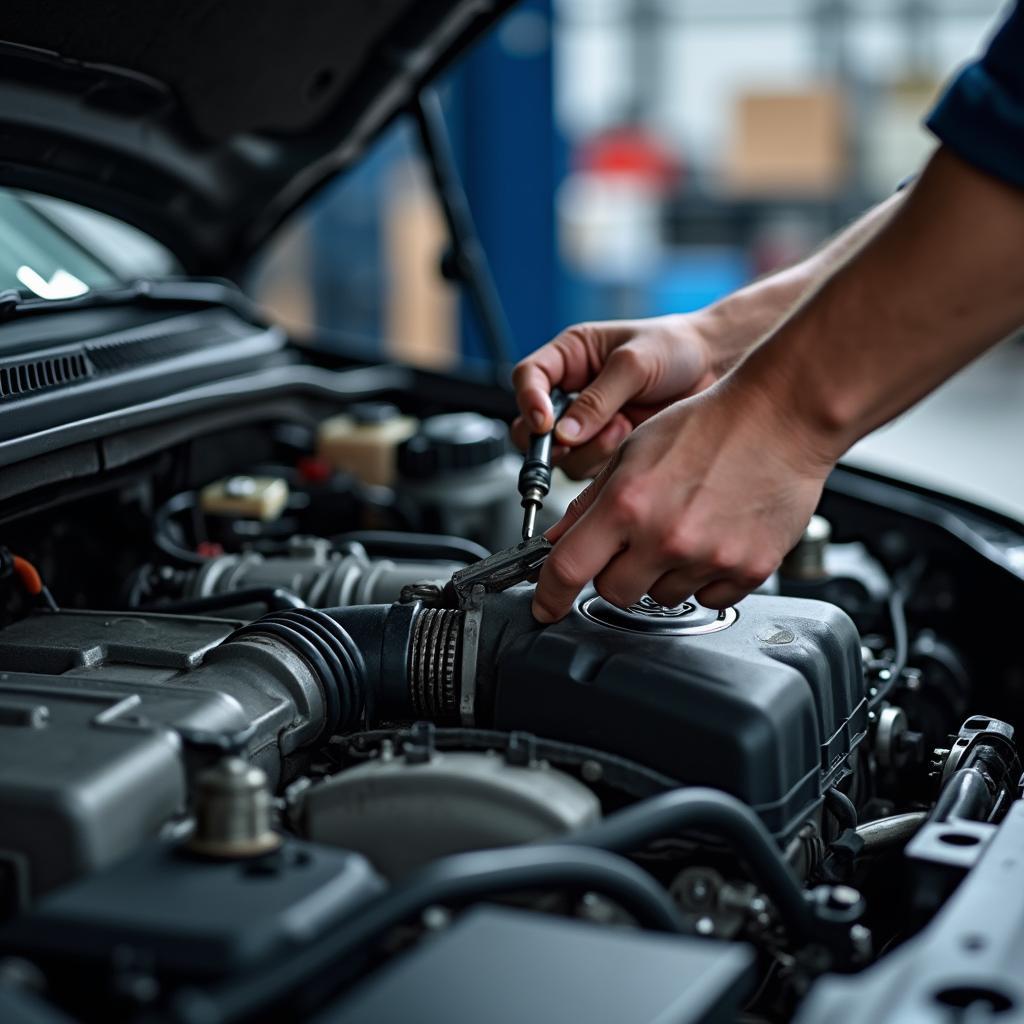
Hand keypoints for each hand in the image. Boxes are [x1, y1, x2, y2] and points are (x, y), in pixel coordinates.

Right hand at [511, 315, 718, 479]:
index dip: (529, 401)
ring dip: (590, 448)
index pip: (528, 378)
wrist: (715, 369)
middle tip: (574, 440)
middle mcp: (572, 393)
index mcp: (570, 358)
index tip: (546, 422)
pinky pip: (589, 470)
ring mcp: (587, 426)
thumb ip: (598, 399)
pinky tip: (632, 438)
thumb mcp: (634, 363)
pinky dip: (607, 460)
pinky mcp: (606, 450)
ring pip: (561, 455)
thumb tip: (564, 432)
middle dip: (551, 439)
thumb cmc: (676, 349)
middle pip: (531, 426)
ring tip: (624, 426)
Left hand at [530, 376, 838, 621]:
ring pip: (661, 598)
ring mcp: (708, 557)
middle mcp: (665, 536)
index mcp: (627, 502)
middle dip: (614, 572)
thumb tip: (559, 539)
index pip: (567, 569)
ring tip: (686, 527)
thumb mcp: (632, 451)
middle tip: (636, 541)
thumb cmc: (709, 424)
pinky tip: (714, 539)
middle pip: (612, 592)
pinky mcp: (748, 569)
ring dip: (663, 574)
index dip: (548, 596)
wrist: (780, 417)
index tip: (546, 607)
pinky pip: (709, 598)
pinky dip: (705, 578)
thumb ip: (591, 501)